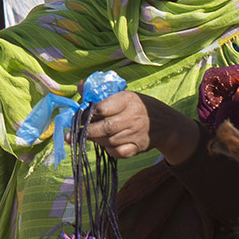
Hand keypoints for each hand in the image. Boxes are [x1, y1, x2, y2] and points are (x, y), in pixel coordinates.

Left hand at [84, 91, 200, 163]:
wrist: (166, 124)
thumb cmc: (139, 106)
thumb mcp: (124, 95)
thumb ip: (100, 94)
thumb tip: (79, 85)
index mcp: (127, 100)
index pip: (102, 108)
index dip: (86, 115)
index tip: (76, 118)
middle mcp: (132, 117)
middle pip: (104, 128)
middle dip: (86, 132)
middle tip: (72, 135)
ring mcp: (135, 133)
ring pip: (108, 141)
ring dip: (96, 141)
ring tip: (90, 137)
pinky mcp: (138, 147)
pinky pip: (118, 152)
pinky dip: (109, 150)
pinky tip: (106, 144)